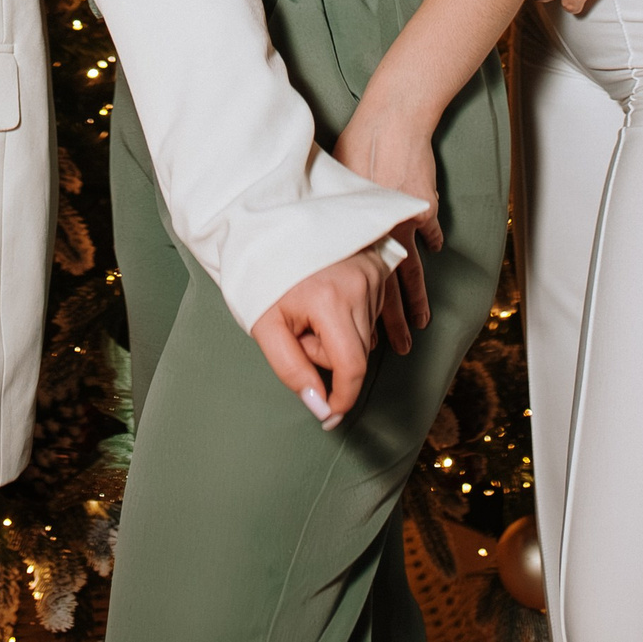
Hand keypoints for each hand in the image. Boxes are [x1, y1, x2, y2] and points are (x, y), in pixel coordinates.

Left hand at [249, 243, 394, 429]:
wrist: (269, 227)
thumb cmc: (264, 276)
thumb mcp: (266, 327)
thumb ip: (292, 371)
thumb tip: (322, 407)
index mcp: (331, 299)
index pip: (352, 367)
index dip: (342, 398)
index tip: (330, 416)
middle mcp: (361, 284)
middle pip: (357, 354)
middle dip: (328, 356)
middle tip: (299, 331)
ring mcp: (373, 273)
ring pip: (364, 334)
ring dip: (339, 335)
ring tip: (311, 308)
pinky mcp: (378, 267)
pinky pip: (370, 312)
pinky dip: (350, 316)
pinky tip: (328, 299)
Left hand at [333, 100, 441, 348]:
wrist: (392, 121)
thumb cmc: (353, 146)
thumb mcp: (333, 184)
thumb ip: (332, 217)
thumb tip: (321, 240)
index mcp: (356, 236)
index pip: (360, 291)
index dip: (363, 316)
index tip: (366, 340)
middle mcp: (382, 237)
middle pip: (388, 292)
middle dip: (394, 324)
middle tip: (399, 350)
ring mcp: (407, 224)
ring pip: (412, 273)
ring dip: (416, 301)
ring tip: (421, 324)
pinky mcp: (425, 208)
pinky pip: (430, 232)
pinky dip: (434, 243)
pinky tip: (437, 253)